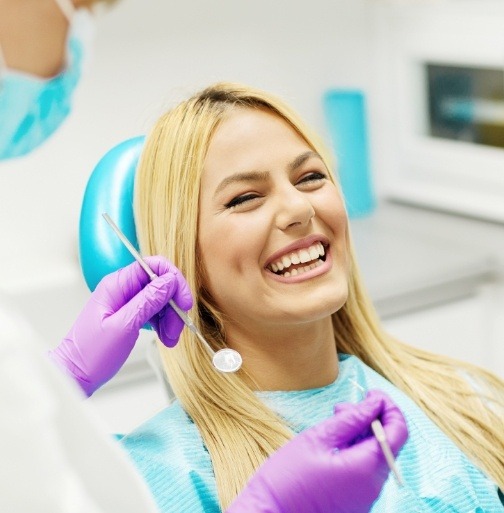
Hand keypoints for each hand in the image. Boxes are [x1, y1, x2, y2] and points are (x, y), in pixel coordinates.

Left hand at [48, 256, 192, 395]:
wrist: (74, 376)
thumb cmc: (90, 354)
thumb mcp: (124, 326)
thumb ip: (148, 301)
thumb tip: (169, 281)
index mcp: (117, 285)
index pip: (153, 266)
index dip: (174, 280)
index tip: (184, 302)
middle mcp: (122, 289)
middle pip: (160, 284)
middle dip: (174, 305)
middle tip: (177, 327)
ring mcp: (126, 302)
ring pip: (160, 300)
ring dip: (171, 318)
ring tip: (170, 338)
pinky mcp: (130, 315)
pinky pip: (154, 312)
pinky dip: (164, 324)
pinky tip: (166, 338)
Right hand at [227, 390, 407, 512]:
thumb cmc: (287, 478)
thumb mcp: (317, 439)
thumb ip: (350, 419)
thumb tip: (374, 403)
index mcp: (366, 468)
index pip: (398, 432)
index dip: (388, 407)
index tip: (371, 393)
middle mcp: (373, 486)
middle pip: (388, 443)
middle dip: (372, 418)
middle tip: (343, 406)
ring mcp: (365, 497)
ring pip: (376, 455)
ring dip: (362, 434)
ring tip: (335, 422)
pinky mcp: (355, 502)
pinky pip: (365, 470)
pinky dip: (356, 450)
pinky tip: (334, 443)